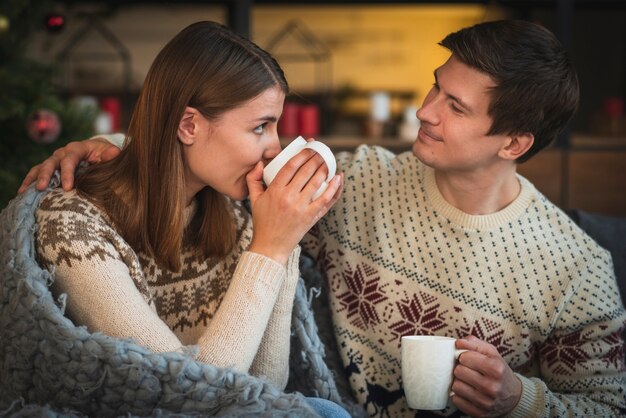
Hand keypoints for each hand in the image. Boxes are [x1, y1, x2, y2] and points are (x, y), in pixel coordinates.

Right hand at [18, 137, 120, 192]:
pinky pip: (37, 172)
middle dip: (45, 175)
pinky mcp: (51, 167)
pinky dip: (29, 181)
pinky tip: (23, 191)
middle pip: (51, 163)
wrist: (98, 150)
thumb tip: (114, 153)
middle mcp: (63, 153)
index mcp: (77, 148)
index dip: (67, 173)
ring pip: (41, 167)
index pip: (70, 159)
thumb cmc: (105, 153)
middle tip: (41, 187)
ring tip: (26, 190)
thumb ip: (111, 154)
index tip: (67, 187)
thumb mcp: (109, 152)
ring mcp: (55, 160)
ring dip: (33, 178)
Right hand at [246, 149, 341, 264]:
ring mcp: (301, 207)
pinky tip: (338, 178)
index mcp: (274, 190)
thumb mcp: (253, 199)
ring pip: (317, 182)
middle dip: (316, 157)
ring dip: (325, 169)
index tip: (309, 147)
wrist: (270, 246)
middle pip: (306, 171)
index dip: (302, 154)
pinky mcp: (310, 217)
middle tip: (322, 151)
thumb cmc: (262, 222)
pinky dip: (334, 188)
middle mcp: (288, 197)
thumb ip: (253, 179)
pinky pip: (325, 199)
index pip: (291, 166)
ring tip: (329, 161)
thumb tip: (261, 163)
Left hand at [451, 335, 521, 417]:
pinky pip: (457, 401)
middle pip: (459, 371)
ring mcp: (486, 402)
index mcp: (496, 369)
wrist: (513, 396)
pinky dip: (460, 396)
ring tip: (468, 381)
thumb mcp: (492, 353)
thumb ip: (475, 343)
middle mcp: (492, 387)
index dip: (464, 356)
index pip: (464, 357)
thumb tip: (458, 342)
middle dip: (461, 369)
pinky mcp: (479, 413)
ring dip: (459, 382)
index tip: (468, 359)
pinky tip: (468, 392)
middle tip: (468, 370)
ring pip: (456, 387)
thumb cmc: (498, 371)